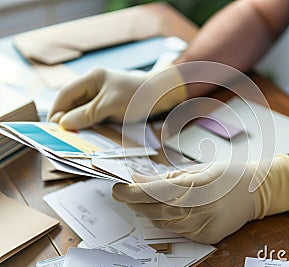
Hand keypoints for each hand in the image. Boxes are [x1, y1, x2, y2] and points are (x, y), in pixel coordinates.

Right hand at [47, 67, 186, 129]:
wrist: (161, 97)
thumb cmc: (138, 95)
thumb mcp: (110, 104)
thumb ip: (87, 113)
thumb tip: (63, 123)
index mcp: (92, 79)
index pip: (66, 94)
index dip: (56, 110)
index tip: (51, 127)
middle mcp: (94, 87)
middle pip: (72, 104)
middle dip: (65, 119)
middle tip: (60, 137)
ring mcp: (101, 98)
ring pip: (81, 113)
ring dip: (77, 125)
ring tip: (71, 140)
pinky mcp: (108, 108)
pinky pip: (93, 118)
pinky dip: (88, 127)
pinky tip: (86, 137)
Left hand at [112, 154, 288, 243]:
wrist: (257, 191)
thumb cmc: (229, 174)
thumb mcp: (198, 168)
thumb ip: (168, 177)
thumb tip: (139, 180)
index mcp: (197, 186)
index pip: (155, 192)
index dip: (132, 192)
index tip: (117, 188)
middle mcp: (200, 209)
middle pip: (155, 209)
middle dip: (134, 202)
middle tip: (122, 193)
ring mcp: (203, 225)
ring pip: (163, 222)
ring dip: (146, 212)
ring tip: (137, 201)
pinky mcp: (206, 236)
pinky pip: (177, 230)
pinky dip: (164, 220)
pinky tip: (159, 211)